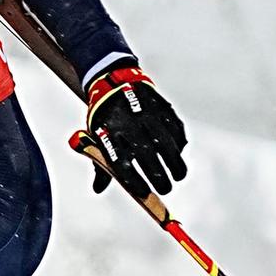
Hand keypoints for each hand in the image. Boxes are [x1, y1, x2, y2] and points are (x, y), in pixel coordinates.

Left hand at [85, 65, 186, 197]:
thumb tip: (97, 189)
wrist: (112, 81)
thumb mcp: (96, 137)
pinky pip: (175, 129)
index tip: (144, 194)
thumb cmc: (106, 119)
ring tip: (178, 176)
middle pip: (146, 154)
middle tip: (165, 188)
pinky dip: (179, 144)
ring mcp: (146, 112)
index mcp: (107, 132)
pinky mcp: (161, 106)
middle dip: (158, 176)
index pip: (120, 162)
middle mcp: (126, 122)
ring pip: (165, 142)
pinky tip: (178, 154)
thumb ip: (100, 164)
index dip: (133, 180)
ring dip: (175, 163)